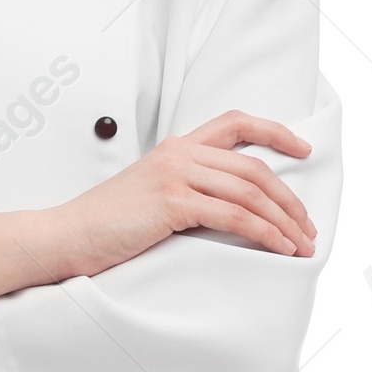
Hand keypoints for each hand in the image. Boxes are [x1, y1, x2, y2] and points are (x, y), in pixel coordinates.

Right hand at [0, 109, 314, 321]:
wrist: (63, 237)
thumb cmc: (101, 227)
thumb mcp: (148, 196)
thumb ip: (184, 191)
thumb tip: (226, 210)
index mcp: (174, 147)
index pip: (235, 123)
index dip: (275, 132)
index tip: (302, 150)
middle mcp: (179, 153)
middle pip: (254, 167)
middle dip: (289, 199)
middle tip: (308, 227)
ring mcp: (175, 175)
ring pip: (250, 192)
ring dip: (284, 221)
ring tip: (301, 245)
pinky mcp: (172, 202)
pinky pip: (234, 215)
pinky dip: (265, 233)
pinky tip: (279, 248)